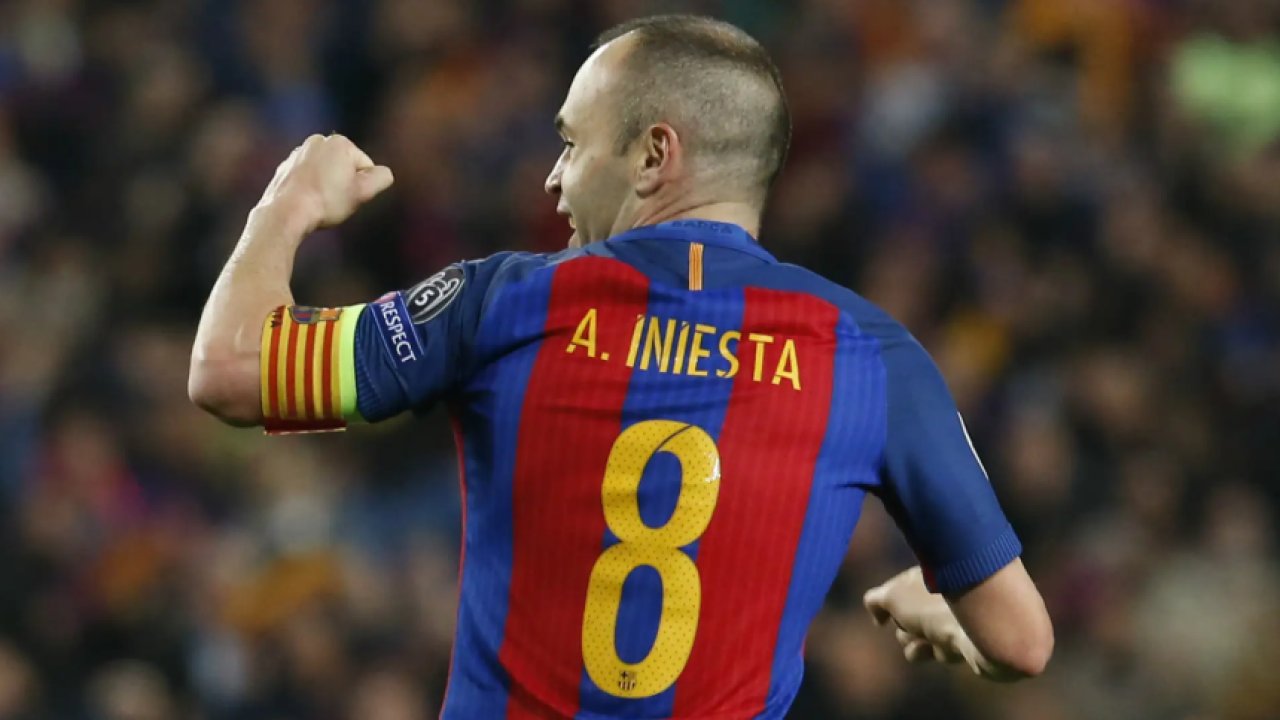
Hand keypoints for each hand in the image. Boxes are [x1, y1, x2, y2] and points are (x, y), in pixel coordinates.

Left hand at [256, 134, 394, 232]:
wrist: (286, 212)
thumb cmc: (327, 201)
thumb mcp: (363, 192)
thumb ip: (381, 178)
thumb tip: (383, 173)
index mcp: (340, 143)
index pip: (365, 166)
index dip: (363, 186)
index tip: (350, 197)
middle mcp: (318, 141)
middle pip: (344, 166)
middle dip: (343, 183)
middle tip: (336, 201)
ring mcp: (298, 153)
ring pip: (324, 171)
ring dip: (326, 185)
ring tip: (321, 203)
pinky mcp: (285, 167)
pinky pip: (306, 177)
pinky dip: (309, 187)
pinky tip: (307, 202)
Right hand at [863, 567, 983, 673]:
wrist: (989, 629)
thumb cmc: (938, 607)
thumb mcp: (893, 596)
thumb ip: (877, 601)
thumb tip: (877, 612)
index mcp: (928, 571)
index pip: (897, 589)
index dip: (890, 603)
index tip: (888, 613)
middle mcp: (942, 590)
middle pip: (906, 614)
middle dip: (904, 627)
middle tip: (915, 627)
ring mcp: (957, 616)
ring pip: (922, 635)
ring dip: (919, 643)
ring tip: (927, 643)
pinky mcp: (967, 640)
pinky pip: (940, 651)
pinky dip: (939, 652)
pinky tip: (948, 649)